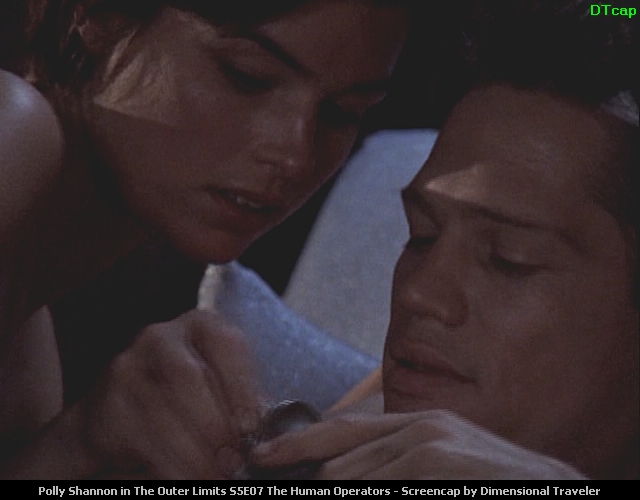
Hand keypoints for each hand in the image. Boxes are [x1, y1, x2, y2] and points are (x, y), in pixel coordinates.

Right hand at [81, 309, 259, 478]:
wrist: (124, 416)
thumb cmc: (192, 400)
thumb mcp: (224, 389)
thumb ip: (244, 403)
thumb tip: (270, 435)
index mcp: (201, 325)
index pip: (226, 344)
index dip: (241, 387)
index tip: (252, 427)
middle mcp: (160, 337)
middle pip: (188, 377)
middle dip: (214, 425)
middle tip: (234, 461)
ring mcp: (127, 367)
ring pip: (160, 412)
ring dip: (192, 453)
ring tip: (215, 475)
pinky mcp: (106, 404)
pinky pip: (138, 438)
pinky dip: (167, 464)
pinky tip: (184, 476)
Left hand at [250, 410, 585, 478]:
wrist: (554, 490)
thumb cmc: (490, 486)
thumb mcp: (437, 470)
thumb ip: (391, 468)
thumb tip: (338, 475)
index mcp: (415, 426)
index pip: (341, 430)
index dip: (298, 444)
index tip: (260, 457)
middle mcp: (418, 426)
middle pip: (339, 453)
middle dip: (306, 471)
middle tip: (270, 472)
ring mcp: (428, 442)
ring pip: (352, 475)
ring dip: (334, 484)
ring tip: (324, 480)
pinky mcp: (437, 461)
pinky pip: (381, 480)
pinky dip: (360, 484)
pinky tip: (361, 482)